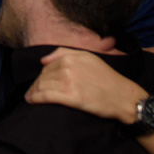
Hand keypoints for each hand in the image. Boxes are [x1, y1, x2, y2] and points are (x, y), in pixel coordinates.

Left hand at [25, 47, 145, 123]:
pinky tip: (31, 100)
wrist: (123, 97)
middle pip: (44, 75)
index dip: (41, 75)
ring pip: (42, 85)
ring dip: (33, 91)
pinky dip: (35, 98)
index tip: (38, 82)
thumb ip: (65, 53)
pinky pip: (46, 95)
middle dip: (36, 84)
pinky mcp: (70, 96)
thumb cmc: (108, 79)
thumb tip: (44, 60)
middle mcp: (68, 66)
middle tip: (32, 91)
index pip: (48, 65)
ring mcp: (69, 81)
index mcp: (72, 57)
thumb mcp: (89, 58)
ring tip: (30, 97)